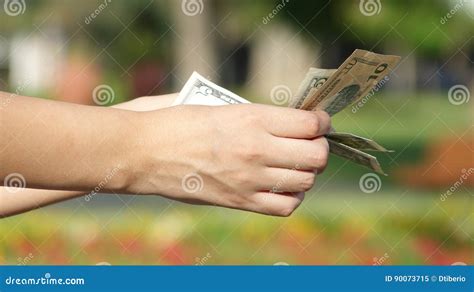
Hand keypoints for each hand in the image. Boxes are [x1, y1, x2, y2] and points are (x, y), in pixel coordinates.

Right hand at [127, 104, 330, 215]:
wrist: (144, 152)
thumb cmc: (176, 122)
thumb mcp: (218, 106)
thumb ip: (255, 115)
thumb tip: (285, 120)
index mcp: (252, 118)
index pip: (310, 123)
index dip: (322, 122)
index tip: (319, 122)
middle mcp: (257, 148)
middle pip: (316, 155)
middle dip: (321, 148)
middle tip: (311, 144)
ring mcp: (249, 178)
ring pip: (306, 181)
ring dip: (307, 173)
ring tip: (296, 166)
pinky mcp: (239, 201)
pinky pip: (285, 206)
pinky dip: (292, 198)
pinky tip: (283, 187)